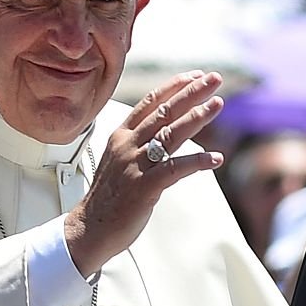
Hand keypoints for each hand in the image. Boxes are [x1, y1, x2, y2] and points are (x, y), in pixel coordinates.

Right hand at [65, 72, 223, 274]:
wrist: (89, 229)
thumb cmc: (106, 199)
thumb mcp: (117, 162)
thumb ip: (137, 145)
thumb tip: (162, 136)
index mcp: (120, 137)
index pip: (149, 103)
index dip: (174, 87)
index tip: (194, 75)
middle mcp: (127, 146)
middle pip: (164, 112)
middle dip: (191, 93)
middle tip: (214, 79)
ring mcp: (135, 166)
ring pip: (170, 134)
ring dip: (197, 117)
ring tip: (216, 104)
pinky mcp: (144, 187)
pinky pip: (175, 169)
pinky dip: (198, 162)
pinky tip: (215, 158)